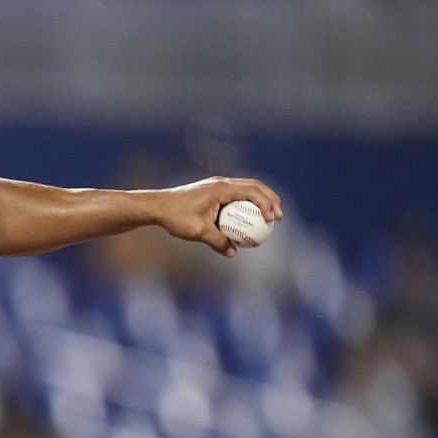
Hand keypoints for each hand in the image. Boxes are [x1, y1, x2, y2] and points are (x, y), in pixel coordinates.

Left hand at [152, 178, 282, 257]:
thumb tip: (233, 253)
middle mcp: (222, 183)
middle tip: (280, 217)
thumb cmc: (176, 217)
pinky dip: (246, 204)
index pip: (252, 192)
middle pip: (254, 186)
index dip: (266, 204)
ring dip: (260, 200)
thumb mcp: (198, 232)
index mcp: (221, 188)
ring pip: (246, 188)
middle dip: (271, 199)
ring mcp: (217, 185)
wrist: (158, 206)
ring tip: (270, 216)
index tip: (273, 220)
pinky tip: (248, 220)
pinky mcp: (213, 191)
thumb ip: (218, 242)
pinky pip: (235, 196)